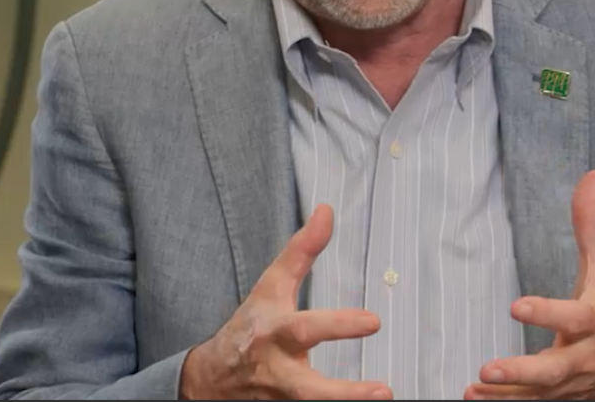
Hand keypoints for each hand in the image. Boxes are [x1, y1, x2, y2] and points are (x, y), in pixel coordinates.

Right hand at [180, 205, 392, 399]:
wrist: (211, 378)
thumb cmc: (251, 324)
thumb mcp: (272, 285)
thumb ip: (302, 250)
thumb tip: (327, 211)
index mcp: (275, 332)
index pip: (307, 328)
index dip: (339, 326)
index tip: (374, 322)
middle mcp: (278, 370)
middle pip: (308, 389)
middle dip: (343, 393)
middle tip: (383, 391)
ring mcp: (281, 399)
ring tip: (384, 397)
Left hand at [466, 171, 594, 399]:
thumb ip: (591, 223)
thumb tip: (591, 175)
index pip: (571, 317)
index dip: (546, 313)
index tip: (515, 306)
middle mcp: (586, 355)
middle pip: (555, 369)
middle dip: (522, 371)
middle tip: (488, 368)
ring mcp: (573, 382)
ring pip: (540, 393)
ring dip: (506, 395)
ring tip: (473, 389)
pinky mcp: (563, 397)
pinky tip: (476, 398)